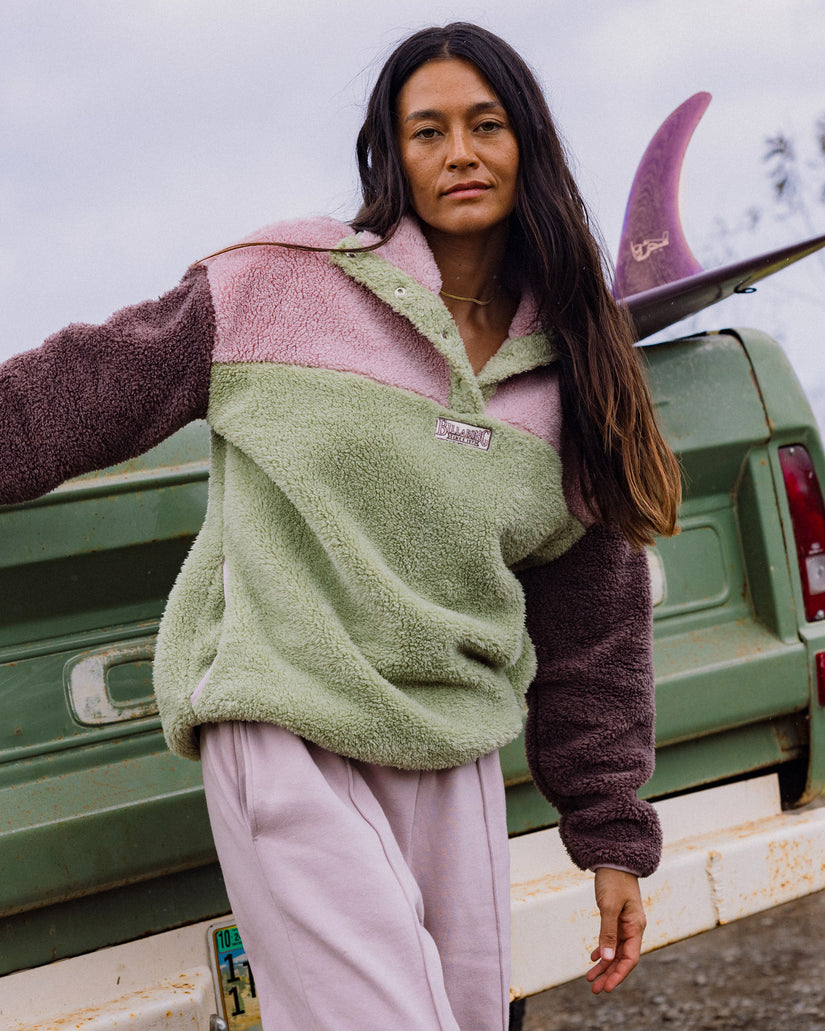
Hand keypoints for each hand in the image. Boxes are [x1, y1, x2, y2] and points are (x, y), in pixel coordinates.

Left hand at [586, 868, 645, 993]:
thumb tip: (607, 959)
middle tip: (595, 989)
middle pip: (622, 958)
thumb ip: (607, 933)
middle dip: (609, 974)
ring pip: (616, 950)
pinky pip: (612, 939)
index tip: (607, 987)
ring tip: (590, 979)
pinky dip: (603, 950)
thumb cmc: (613, 881)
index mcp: (636, 926)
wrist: (614, 859)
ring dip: (604, 965)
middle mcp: (633, 927)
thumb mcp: (608, 907)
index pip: (630, 958)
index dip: (619, 974)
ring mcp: (626, 923)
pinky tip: (593, 958)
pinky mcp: (617, 917)